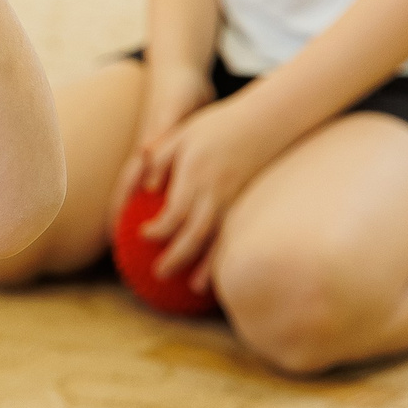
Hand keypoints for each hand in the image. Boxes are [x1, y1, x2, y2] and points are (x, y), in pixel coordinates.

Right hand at [112, 59, 214, 226]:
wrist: (183, 74)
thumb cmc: (178, 91)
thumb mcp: (172, 110)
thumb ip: (160, 130)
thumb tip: (145, 154)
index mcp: (146, 151)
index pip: (128, 186)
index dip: (119, 210)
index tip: (114, 236)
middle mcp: (149, 158)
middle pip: (133, 194)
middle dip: (128, 219)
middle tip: (127, 250)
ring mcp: (158, 157)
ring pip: (148, 193)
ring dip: (148, 214)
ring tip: (150, 242)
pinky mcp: (173, 155)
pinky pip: (166, 185)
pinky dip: (167, 201)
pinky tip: (177, 217)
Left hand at [131, 93, 278, 284]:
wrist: (264, 120)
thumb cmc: (216, 125)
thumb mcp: (181, 135)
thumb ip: (160, 160)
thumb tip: (145, 187)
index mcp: (194, 173)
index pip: (174, 211)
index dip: (159, 229)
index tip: (143, 236)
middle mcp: (215, 190)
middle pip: (194, 232)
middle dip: (177, 256)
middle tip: (159, 273)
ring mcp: (234, 198)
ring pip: (218, 238)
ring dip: (205, 265)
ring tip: (193, 287)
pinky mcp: (247, 201)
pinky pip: (235, 232)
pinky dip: (226, 253)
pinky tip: (219, 268)